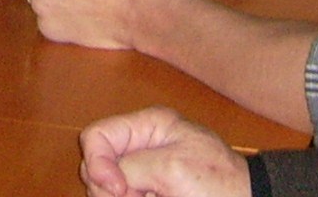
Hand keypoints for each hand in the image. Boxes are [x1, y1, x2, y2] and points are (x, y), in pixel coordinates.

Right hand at [80, 107, 250, 196]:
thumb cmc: (220, 183)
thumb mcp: (172, 166)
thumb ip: (132, 166)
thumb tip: (107, 179)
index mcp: (148, 126)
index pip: (97, 136)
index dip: (98, 164)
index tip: (118, 190)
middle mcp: (142, 146)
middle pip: (97, 165)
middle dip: (110, 187)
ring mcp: (146, 173)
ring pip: (107, 189)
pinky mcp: (150, 192)